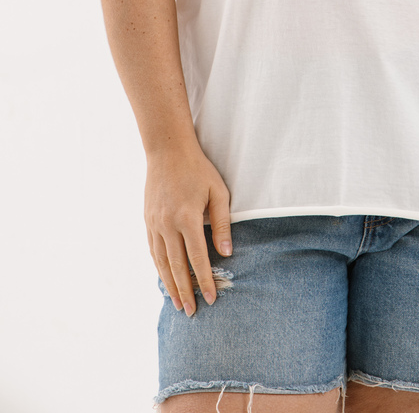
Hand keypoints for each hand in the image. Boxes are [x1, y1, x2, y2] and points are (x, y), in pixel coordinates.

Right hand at [144, 144, 232, 316]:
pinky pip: (153, 251)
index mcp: (187, 218)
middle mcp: (167, 225)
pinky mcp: (147, 221)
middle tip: (193, 312)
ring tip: (179, 304)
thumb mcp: (218, 192)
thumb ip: (222, 223)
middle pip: (177, 266)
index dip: (204, 281)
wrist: (167, 151)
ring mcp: (154, 224)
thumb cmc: (198, 169)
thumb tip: (226, 253)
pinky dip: (159, 268)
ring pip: (162, 262)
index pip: (197, 259)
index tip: (212, 299)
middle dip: (186, 291)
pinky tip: (165, 279)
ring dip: (171, 285)